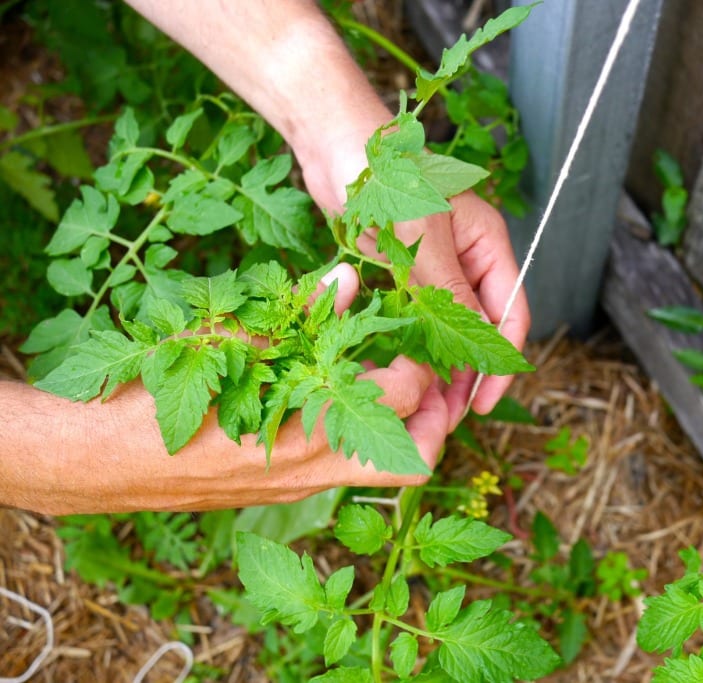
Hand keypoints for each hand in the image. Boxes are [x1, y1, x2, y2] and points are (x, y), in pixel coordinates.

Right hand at [0, 267, 446, 514]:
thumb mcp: (226, 343)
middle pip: (416, 461)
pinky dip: (359, 434)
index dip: (420, 364)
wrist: (96, 460)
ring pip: (382, 470)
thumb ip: (298, 314)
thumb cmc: (154, 398)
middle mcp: (313, 469)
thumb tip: (349, 278)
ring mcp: (299, 485)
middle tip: (430, 375)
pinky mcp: (282, 488)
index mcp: (306, 429)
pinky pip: (343, 468)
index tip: (412, 336)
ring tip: (392, 377)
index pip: (403, 401)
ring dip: (401, 428)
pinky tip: (341, 393)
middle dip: (437, 418)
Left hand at [304, 151, 530, 432]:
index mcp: (487, 243)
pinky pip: (412, 314)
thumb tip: (476, 346)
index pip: (510, 313)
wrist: (332, 138)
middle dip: (466, 371)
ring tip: (421, 401)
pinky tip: (399, 369)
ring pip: (445, 325)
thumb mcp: (422, 239)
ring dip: (437, 363)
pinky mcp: (399, 269)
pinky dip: (409, 342)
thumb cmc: (385, 174)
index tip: (483, 402)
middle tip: (446, 414)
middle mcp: (466, 256)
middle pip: (479, 326)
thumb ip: (449, 292)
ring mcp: (433, 264)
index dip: (501, 362)